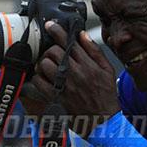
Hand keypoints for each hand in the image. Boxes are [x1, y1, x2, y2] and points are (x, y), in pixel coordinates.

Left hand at [30, 21, 119, 137]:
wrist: (103, 121)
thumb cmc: (106, 95)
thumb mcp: (108, 70)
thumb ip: (95, 52)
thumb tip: (82, 35)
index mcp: (89, 65)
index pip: (70, 43)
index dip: (57, 31)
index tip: (50, 25)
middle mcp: (76, 73)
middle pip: (55, 52)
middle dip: (51, 49)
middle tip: (52, 52)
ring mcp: (65, 85)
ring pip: (46, 65)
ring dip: (43, 62)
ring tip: (47, 65)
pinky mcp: (57, 97)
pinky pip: (40, 83)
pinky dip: (38, 78)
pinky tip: (43, 78)